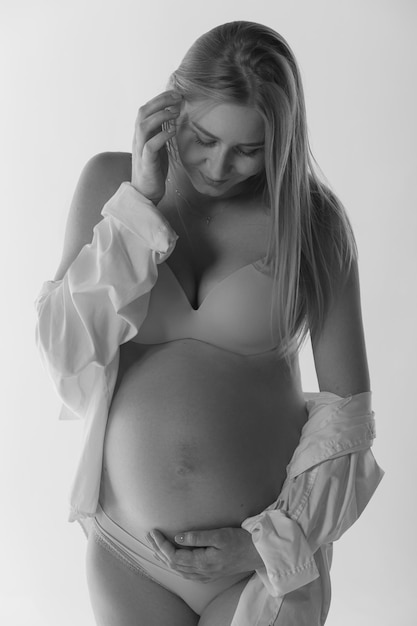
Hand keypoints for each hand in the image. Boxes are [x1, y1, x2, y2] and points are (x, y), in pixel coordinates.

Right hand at [131, 90, 182, 204]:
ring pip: (143, 125)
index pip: (146, 109)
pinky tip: (173, 131)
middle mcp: (138, 139)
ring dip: (160, 116)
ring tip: (175, 112)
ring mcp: (140, 150)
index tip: (176, 94)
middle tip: (177, 97)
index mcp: (141, 134)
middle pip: (143, 112)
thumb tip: (172, 116)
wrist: (145, 193)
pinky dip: (161, 136)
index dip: (160, 99)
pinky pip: (150, 146)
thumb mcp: (158, 146)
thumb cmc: (153, 170)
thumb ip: (161, 132)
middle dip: (160, 101)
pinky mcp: (146, 163)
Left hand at [146, 526, 263, 581]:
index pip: (174, 556)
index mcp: (203, 562)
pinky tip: (173, 560)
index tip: (153, 532)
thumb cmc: (241, 541)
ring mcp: (206, 575)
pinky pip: (187, 573)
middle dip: (159, 550)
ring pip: (179, 570)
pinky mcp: (210, 574)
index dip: (161, 544)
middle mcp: (202, 572)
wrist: (258, 554)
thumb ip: (198, 536)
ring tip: (156, 547)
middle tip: (149, 536)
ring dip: (166, 558)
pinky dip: (176, 565)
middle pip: (173, 564)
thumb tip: (178, 537)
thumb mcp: (220, 535)